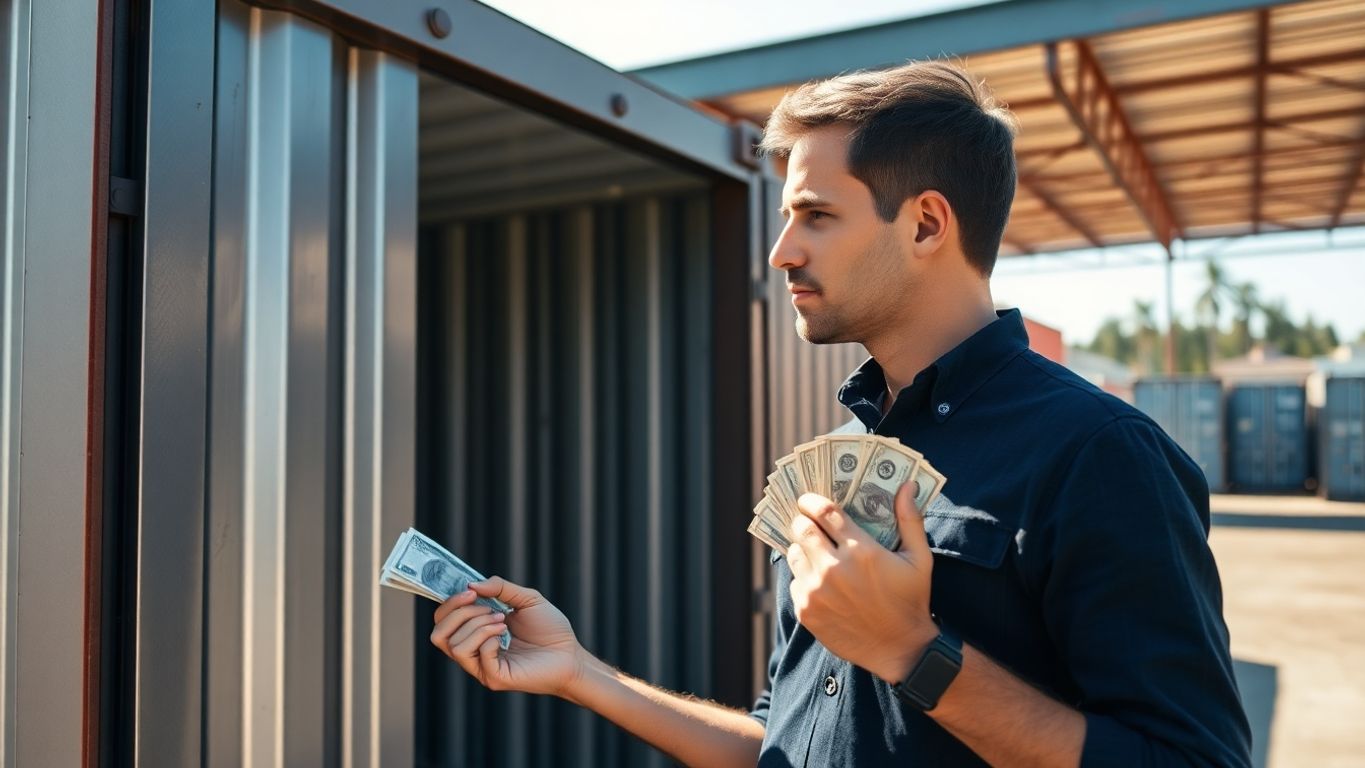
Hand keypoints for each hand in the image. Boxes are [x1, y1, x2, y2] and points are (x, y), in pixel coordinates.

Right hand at [431, 576, 583, 697]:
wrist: (570, 653)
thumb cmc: (549, 629)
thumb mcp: (526, 598)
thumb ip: (500, 587)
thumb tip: (471, 585)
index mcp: (475, 633)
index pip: (442, 621)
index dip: (449, 604)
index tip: (469, 591)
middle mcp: (473, 651)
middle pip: (439, 634)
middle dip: (460, 614)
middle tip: (488, 607)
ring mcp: (482, 667)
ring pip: (455, 646)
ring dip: (477, 626)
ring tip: (502, 621)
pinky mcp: (494, 678)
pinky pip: (476, 657)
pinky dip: (488, 639)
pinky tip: (505, 635)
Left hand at [786, 482, 938, 682]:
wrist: (900, 650)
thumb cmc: (911, 600)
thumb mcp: (919, 558)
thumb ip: (910, 519)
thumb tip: (907, 484)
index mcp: (861, 552)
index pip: (825, 513)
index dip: (812, 501)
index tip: (807, 498)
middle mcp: (834, 569)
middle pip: (801, 529)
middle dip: (802, 521)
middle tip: (808, 522)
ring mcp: (817, 592)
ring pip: (794, 555)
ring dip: (802, 550)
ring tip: (817, 554)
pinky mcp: (806, 612)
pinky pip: (794, 583)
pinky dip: (803, 578)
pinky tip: (821, 583)